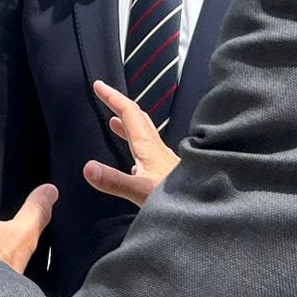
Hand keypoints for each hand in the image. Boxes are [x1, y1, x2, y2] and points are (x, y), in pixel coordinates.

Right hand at [82, 79, 180, 207]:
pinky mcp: (170, 173)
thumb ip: (114, 180)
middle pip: (138, 119)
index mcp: (148, 147)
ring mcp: (165, 161)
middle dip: (120, 106)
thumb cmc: (178, 200)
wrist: (207, 210)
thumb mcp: (141, 191)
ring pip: (145, 135)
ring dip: (130, 124)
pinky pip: (151, 153)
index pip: (129, 113)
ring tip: (116, 122)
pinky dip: (138, 147)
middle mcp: (158, 150)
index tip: (99, 85)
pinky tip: (136, 162)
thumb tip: (88, 167)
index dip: (113, 98)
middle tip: (106, 97)